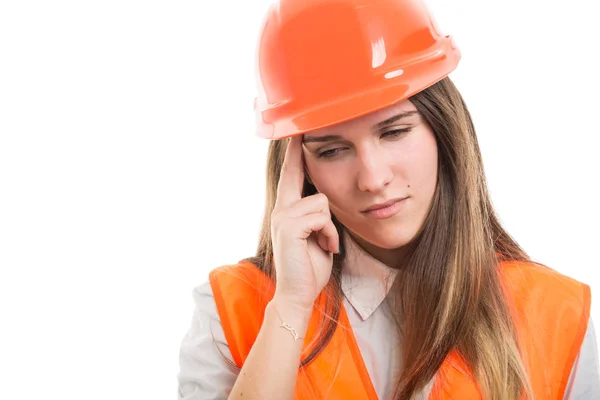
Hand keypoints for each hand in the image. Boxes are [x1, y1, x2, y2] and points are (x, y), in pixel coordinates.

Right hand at [270, 135, 339, 309]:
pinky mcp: (290, 226)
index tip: (296, 132)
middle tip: (300, 129)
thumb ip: (316, 215)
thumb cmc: (310, 265)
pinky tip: (327, 247)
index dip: (293, 153)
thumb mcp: (316, 234)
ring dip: (331, 225)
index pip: (290, 175)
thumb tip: (325, 197)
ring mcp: (283, 216)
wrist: (299, 293)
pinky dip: (330, 233)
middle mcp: (281, 209)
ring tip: (327, 243)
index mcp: (286, 210)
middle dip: (298, 152)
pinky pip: (321, 216)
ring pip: (322, 201)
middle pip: (297, 173)